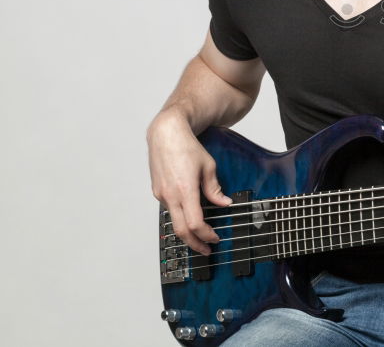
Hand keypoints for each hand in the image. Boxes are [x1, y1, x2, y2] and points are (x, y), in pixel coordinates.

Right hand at [147, 114, 230, 255]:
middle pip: (181, 230)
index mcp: (185, 191)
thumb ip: (214, 188)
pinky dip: (180, 217)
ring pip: (174, 221)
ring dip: (187, 231)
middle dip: (194, 244)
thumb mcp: (208, 166)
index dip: (206, 235)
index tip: (215, 239)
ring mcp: (161, 194)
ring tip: (200, 236)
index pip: (195, 223)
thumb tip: (224, 203)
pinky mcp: (157, 191)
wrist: (166, 134)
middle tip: (206, 251)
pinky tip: (189, 215)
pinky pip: (169, 209)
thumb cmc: (187, 147)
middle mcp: (170, 195)